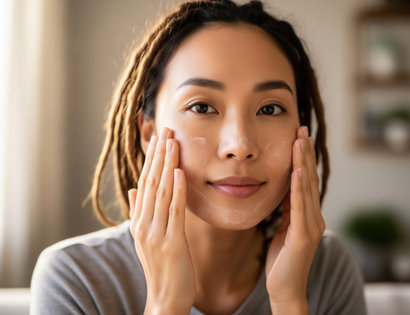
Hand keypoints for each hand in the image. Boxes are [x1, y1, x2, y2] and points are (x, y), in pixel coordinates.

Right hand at [128, 127, 194, 314]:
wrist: (165, 299)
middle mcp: (143, 224)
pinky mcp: (171, 243)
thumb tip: (134, 188)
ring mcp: (155, 233)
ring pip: (161, 192)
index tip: (159, 138)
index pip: (145, 182)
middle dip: (159, 155)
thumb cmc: (161, 267)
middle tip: (166, 129)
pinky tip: (180, 172)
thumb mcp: (146, 237)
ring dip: (167, 165)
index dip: (152, 159)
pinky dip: (177, 190)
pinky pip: (174, 211)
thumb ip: (139, 211)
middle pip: (151, 182)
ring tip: (172, 142)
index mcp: (139, 221)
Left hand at [265, 126, 324, 311]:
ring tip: (300, 140)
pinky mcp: (304, 236)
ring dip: (304, 163)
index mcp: (308, 214)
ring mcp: (311, 226)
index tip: (298, 135)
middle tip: (301, 128)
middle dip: (305, 153)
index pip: (305, 180)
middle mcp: (314, 217)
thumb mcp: (283, 228)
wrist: (285, 288)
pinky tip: (298, 171)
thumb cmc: (281, 259)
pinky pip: (300, 207)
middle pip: (309, 179)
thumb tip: (284, 189)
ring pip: (307, 188)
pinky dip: (299, 188)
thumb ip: (287, 210)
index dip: (303, 157)